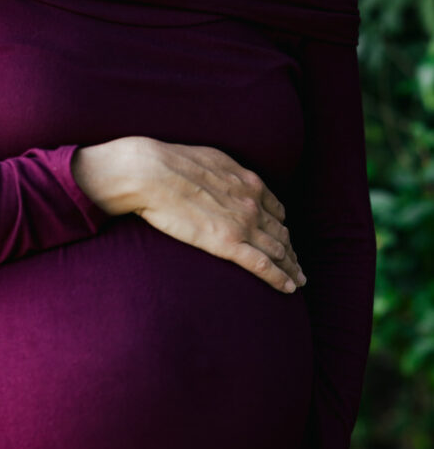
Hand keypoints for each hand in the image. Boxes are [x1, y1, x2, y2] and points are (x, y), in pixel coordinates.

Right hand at [71, 137, 305, 294]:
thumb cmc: (170, 164)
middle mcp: (253, 204)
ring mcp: (243, 225)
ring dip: (291, 267)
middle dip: (291, 250)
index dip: (282, 226)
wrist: (151, 173)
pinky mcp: (228, 244)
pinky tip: (288, 288)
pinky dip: (280, 278)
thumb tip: (223, 177)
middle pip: (281, 233)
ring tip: (297, 280)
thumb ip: (225, 173)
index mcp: (249, 183)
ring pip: (278, 250)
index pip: (276, 210)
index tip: (284, 238)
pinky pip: (263, 265)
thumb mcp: (209, 159)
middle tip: (297, 266)